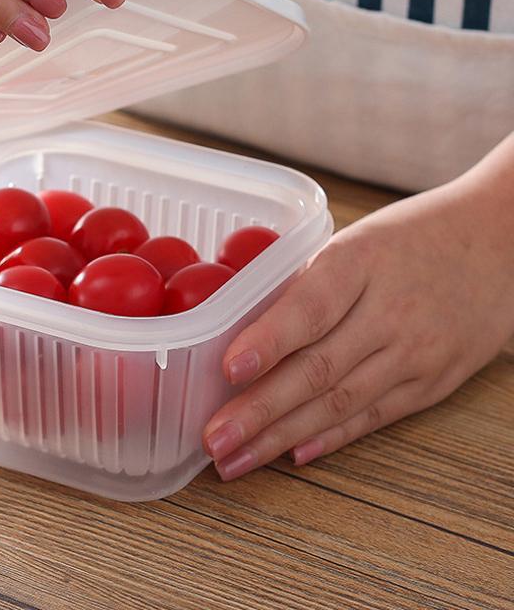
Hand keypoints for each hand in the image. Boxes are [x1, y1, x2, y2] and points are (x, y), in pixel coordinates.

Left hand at [203, 136, 513, 480]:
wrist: (498, 244)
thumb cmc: (411, 237)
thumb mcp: (354, 241)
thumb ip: (306, 284)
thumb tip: (242, 329)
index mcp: (359, 263)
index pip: (310, 308)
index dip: (268, 341)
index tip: (229, 371)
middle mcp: (389, 313)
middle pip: (318, 369)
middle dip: (259, 411)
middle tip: (214, 440)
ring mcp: (415, 353)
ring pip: (339, 404)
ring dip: (281, 438)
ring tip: (236, 461)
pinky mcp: (433, 383)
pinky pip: (375, 417)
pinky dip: (330, 439)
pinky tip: (291, 456)